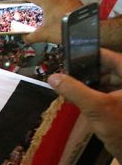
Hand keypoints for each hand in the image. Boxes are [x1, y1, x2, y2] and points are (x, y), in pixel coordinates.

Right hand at [22, 0, 82, 43]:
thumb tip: (25, 38)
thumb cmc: (65, 29)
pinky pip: (63, 1)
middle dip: (36, 3)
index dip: (25, 0)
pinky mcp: (76, 2)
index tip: (22, 6)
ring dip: (47, 4)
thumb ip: (31, 36)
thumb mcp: (44, 35)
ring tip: (44, 15)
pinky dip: (57, 6)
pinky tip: (56, 16)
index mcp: (49, 0)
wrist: (86, 31)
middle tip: (32, 11)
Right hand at [47, 48, 121, 162]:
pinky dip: (97, 97)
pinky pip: (111, 96)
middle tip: (66, 79)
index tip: (67, 62)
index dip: (87, 57)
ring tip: (71, 91)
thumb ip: (74, 90)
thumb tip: (53, 77)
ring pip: (109, 83)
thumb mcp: (96, 108)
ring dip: (90, 86)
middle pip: (108, 69)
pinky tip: (83, 103)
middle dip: (86, 74)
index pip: (108, 56)